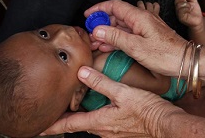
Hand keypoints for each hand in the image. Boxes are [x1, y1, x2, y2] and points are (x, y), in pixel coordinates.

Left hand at [42, 66, 183, 136]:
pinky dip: (96, 115)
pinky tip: (100, 105)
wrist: (167, 126)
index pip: (69, 125)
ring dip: (81, 116)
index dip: (52, 126)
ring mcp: (113, 132)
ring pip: (91, 123)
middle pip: (78, 124)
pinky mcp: (122, 130)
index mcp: (100, 121)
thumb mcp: (123, 92)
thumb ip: (101, 82)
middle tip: (53, 113)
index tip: (37, 127)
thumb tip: (82, 72)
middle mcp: (103, 130)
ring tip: (74, 107)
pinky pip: (103, 123)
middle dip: (66, 119)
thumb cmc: (148, 111)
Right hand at [84, 0, 187, 75]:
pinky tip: (108, 47)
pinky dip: (117, 39)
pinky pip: (129, 34)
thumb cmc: (165, 55)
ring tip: (95, 44)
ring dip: (108, 33)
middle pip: (117, 16)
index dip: (99, 8)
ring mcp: (145, 27)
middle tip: (89, 34)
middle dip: (101, 24)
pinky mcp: (147, 36)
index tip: (87, 16)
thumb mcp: (136, 47)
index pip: (115, 5)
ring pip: (122, 26)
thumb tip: (98, 30)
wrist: (186, 61)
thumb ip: (116, 37)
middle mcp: (142, 19)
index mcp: (140, 17)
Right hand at [174, 0, 202, 28]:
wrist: (199, 21)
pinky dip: (186, 8)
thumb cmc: (195, 11)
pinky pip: (181, 11)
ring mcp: (178, 13)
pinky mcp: (180, 17)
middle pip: (177, 0)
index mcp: (181, 3)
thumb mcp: (195, 2)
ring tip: (191, 5)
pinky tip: (190, 9)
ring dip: (186, 3)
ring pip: (178, 5)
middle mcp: (178, 8)